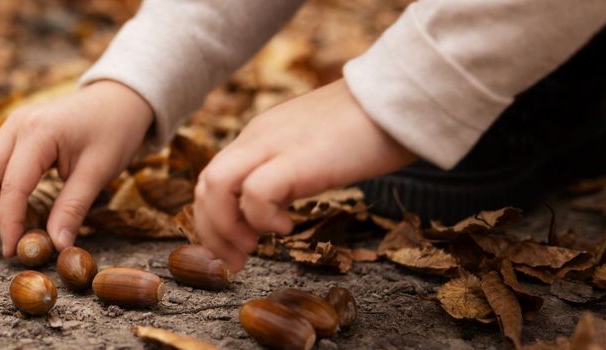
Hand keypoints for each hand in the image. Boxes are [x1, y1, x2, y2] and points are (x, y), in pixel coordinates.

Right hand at [0, 80, 153, 256]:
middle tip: (19, 232)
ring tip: (14, 211)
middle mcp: (15, 125)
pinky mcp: (9, 130)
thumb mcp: (99, 172)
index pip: (10, 186)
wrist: (117, 98)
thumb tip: (56, 246)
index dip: (9, 224)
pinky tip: (12, 193)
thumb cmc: (114, 131)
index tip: (15, 251)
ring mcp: (9, 125)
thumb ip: (72, 209)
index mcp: (39, 132)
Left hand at [193, 80, 416, 270]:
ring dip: (227, 227)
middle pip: (205, 185)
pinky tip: (286, 226)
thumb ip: (287, 171)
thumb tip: (276, 207)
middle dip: (212, 232)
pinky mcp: (296, 158)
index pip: (213, 178)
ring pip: (215, 185)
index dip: (214, 220)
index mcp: (259, 136)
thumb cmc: (367, 128)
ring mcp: (272, 144)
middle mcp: (257, 138)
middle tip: (236, 260)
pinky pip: (256, 192)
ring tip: (254, 245)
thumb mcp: (312, 150)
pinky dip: (261, 218)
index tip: (233, 250)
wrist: (399, 97)